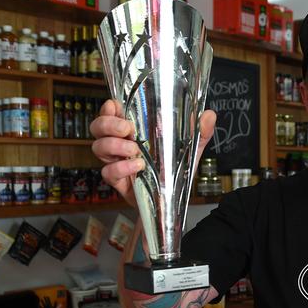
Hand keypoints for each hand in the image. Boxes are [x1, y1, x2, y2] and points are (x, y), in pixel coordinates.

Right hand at [90, 99, 216, 206]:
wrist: (169, 202)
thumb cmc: (173, 170)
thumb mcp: (190, 149)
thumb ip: (200, 132)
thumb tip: (209, 115)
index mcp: (133, 131)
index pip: (111, 112)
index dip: (108, 108)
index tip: (115, 105)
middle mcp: (119, 144)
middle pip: (98, 127)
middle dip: (108, 124)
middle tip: (126, 128)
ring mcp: (116, 162)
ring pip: (98, 148)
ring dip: (114, 145)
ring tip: (134, 150)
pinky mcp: (118, 181)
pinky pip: (108, 172)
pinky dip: (120, 168)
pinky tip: (137, 167)